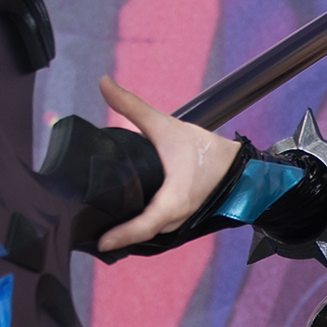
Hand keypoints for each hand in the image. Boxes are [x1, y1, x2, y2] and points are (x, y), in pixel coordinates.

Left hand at [93, 75, 238, 248]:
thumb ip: (132, 106)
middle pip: (140, 236)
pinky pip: (156, 229)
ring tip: (101, 228)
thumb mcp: (165, 126)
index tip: (100, 244)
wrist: (238, 165)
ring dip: (128, 235)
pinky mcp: (179, 217)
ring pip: (148, 235)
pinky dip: (140, 228)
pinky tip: (124, 221)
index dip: (120, 236)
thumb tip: (103, 82)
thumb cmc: (204, 149)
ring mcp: (178, 221)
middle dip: (117, 238)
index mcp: (172, 202)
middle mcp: (175, 218)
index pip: (142, 227)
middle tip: (88, 233)